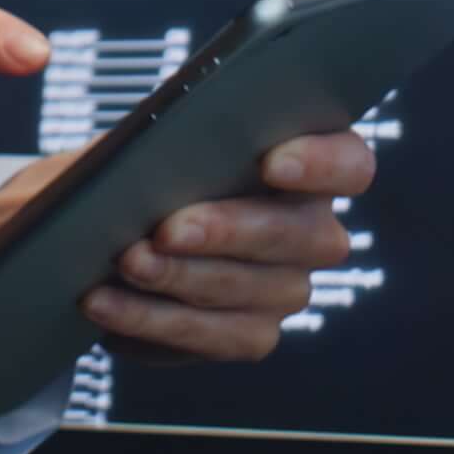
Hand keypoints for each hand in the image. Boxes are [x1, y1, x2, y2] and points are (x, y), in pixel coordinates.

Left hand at [0, 132, 377, 363]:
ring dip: (180, 277)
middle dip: (230, 230)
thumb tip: (127, 119)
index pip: (349, 163)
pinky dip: (148, 318)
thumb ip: (161, 129)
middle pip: (300, 234)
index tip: (271, 162)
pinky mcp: (250, 334)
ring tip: (125, 261)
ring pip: (251, 288)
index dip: (322, 163)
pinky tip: (103, 302)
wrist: (106, 236)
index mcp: (306, 165)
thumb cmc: (140, 171)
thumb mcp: (146, 140)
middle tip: (167, 229)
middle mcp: (312, 231)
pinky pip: (211, 335)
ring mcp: (286, 287)